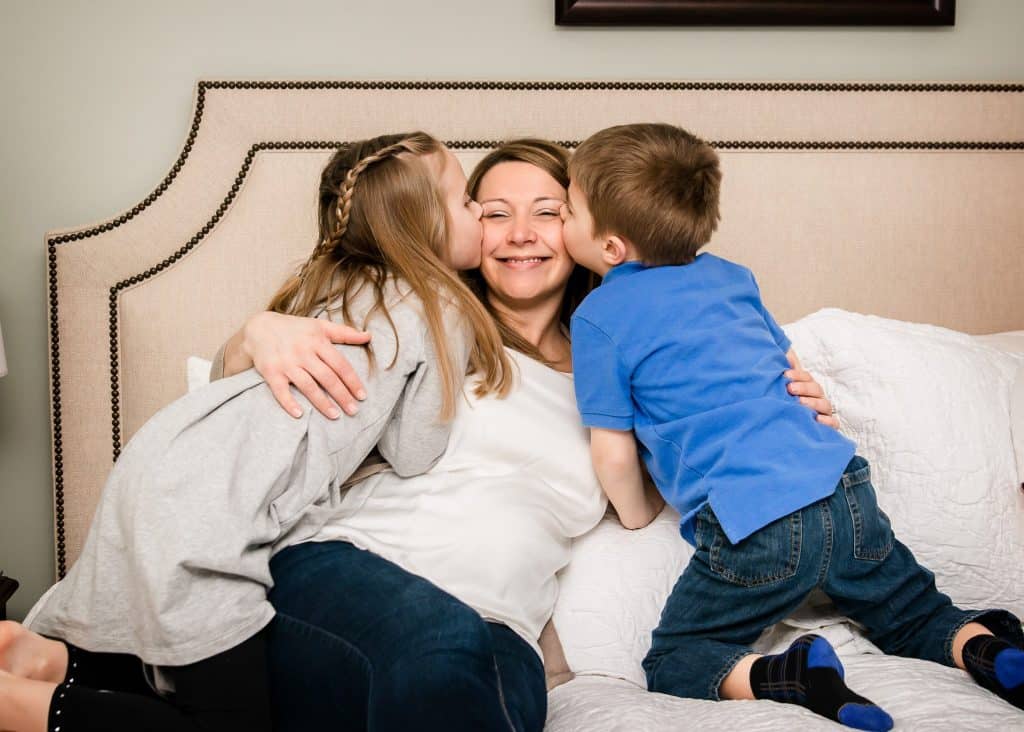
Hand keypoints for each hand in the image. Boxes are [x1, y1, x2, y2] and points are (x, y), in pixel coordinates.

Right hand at [242, 311, 370, 418]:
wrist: (260, 327)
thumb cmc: (295, 329)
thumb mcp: (320, 326)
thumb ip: (345, 333)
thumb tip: (369, 336)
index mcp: (317, 341)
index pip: (340, 364)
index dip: (352, 381)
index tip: (362, 396)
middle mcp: (303, 352)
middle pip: (327, 377)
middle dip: (342, 396)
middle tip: (354, 411)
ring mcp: (286, 363)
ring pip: (308, 386)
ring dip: (322, 403)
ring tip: (335, 416)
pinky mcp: (271, 372)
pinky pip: (280, 391)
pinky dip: (289, 403)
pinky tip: (300, 415)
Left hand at [785, 368, 838, 428]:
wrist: (779, 431)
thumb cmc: (780, 403)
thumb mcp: (779, 386)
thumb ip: (782, 371)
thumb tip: (784, 355)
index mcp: (806, 387)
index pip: (807, 377)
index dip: (798, 375)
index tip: (785, 375)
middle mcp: (816, 399)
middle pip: (816, 389)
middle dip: (804, 387)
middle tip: (790, 388)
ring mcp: (822, 413)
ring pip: (824, 405)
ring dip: (813, 402)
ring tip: (800, 402)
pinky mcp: (825, 428)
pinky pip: (833, 424)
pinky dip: (828, 422)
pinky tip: (817, 419)